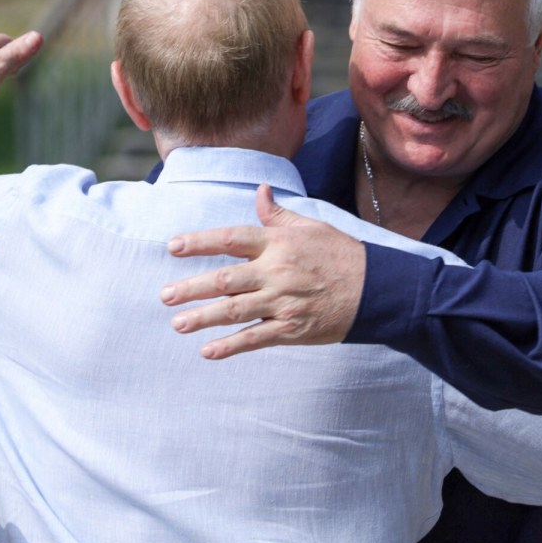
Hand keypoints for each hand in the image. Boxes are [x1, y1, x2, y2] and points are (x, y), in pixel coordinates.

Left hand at [161, 184, 365, 358]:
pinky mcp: (292, 328)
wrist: (377, 289)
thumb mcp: (311, 226)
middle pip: (225, 280)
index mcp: (278, 244)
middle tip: (165, 295)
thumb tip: (260, 191)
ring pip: (235, 311)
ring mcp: (283, 302)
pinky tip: (208, 351)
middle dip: (192, 288)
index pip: (231, 239)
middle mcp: (276, 271)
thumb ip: (278, 215)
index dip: (200, 242)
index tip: (173, 246)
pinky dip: (231, 346)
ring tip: (178, 323)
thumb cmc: (341, 254)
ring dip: (203, 318)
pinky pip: (256, 338)